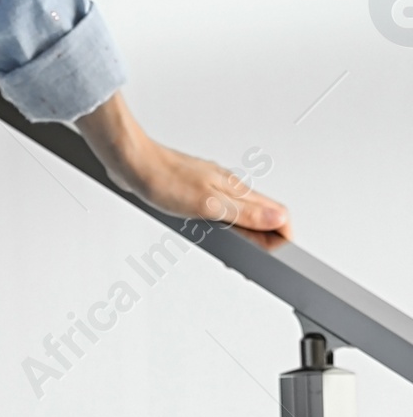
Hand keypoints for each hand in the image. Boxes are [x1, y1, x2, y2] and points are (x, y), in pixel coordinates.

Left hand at [76, 92, 291, 250]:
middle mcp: (227, 185)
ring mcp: (211, 186)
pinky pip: (219, 207)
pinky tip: (216, 228)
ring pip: (240, 208)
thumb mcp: (208, 204)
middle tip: (270, 255)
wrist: (131, 161)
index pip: (276, 211)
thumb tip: (278, 218)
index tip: (285, 251)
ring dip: (249, 228)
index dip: (284, 233)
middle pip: (261, 211)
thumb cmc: (162, 179)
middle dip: (269, 234)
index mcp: (235, 188)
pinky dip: (225, 222)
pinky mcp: (194, 189)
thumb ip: (243, 214)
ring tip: (250, 247)